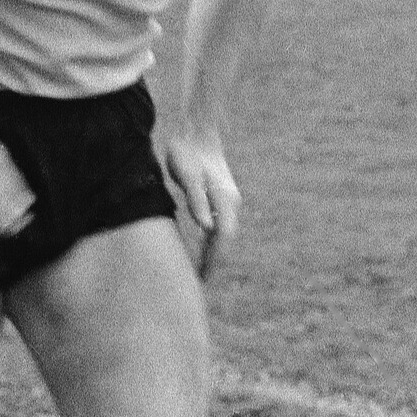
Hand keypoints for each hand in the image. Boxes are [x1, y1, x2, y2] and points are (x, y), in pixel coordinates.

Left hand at [159, 126, 240, 279]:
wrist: (195, 131)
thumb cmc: (186, 151)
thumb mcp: (187, 175)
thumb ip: (197, 200)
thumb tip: (207, 228)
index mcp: (225, 198)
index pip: (224, 236)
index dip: (215, 258)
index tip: (204, 277)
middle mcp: (230, 201)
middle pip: (225, 238)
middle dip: (215, 261)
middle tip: (201, 284)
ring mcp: (227, 199)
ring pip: (223, 234)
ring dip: (214, 254)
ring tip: (200, 275)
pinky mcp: (219, 198)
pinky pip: (218, 226)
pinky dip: (211, 242)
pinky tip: (201, 253)